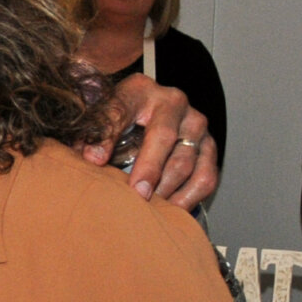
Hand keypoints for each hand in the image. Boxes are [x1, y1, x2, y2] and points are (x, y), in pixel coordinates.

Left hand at [86, 74, 216, 206]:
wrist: (144, 114)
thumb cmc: (117, 120)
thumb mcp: (98, 120)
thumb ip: (92, 135)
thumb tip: (92, 158)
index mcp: (138, 90)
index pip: (121, 110)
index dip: (108, 137)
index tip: (95, 161)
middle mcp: (173, 102)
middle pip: (164, 137)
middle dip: (148, 170)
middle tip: (135, 195)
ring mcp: (195, 124)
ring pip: (186, 160)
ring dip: (167, 188)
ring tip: (149, 207)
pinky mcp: (209, 146)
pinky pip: (206, 176)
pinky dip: (189, 197)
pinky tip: (171, 210)